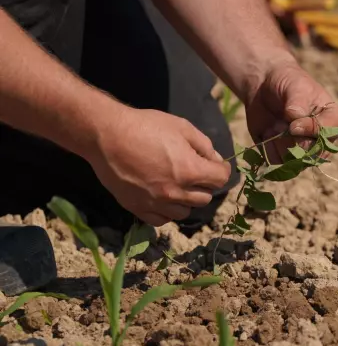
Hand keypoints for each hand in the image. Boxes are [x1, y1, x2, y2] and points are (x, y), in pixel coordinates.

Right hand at [86, 108, 231, 225]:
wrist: (107, 135)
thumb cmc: (145, 126)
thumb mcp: (182, 127)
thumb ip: (204, 146)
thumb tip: (216, 160)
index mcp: (190, 170)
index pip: (221, 179)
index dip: (221, 170)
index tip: (215, 164)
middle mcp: (175, 192)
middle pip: (205, 197)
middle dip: (204, 183)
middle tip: (194, 170)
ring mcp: (156, 203)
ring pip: (185, 211)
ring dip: (187, 199)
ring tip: (177, 184)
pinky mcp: (138, 208)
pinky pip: (162, 219)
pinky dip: (167, 211)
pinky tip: (162, 197)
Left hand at [244, 64, 337, 161]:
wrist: (264, 85)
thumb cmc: (287, 82)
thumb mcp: (296, 86)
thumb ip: (298, 103)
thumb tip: (295, 123)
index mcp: (333, 121)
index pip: (328, 135)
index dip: (309, 130)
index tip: (292, 120)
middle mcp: (322, 140)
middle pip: (311, 154)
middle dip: (290, 137)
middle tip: (281, 121)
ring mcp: (303, 151)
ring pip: (292, 161)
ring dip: (278, 142)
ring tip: (275, 124)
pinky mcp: (284, 157)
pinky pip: (276, 163)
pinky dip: (267, 148)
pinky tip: (268, 132)